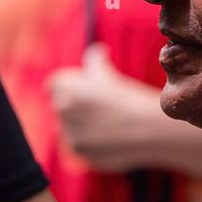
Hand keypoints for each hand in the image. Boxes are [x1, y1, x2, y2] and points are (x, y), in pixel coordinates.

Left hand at [48, 43, 164, 171]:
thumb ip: (96, 60)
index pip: (54, 84)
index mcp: (68, 86)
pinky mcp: (77, 150)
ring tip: (105, 124)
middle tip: (99, 108)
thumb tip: (96, 51)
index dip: (68, 86)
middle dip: (74, 106)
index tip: (82, 91)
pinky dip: (87, 142)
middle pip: (60, 106)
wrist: (147, 130)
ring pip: (67, 127)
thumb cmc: (129, 98)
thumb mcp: (110, 75)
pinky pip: (76, 145)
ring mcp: (69, 131)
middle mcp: (64, 108)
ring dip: (79, 125)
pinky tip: (107, 138)